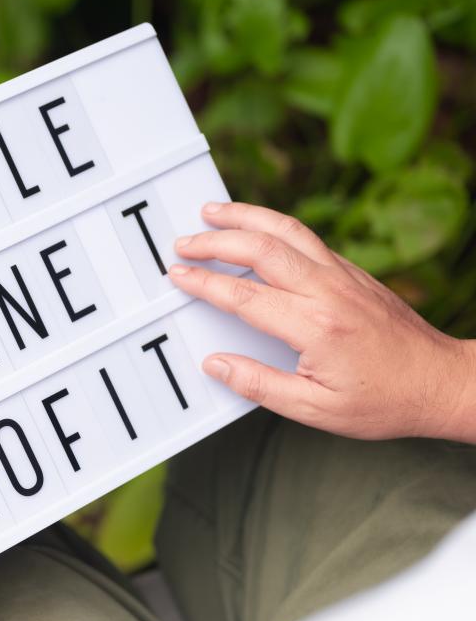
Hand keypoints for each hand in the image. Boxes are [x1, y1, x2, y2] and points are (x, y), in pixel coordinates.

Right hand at [168, 201, 475, 441]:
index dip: (205, 284)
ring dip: (245, 217)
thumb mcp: (315, 409)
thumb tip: (217, 365)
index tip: (179, 276)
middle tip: (184, 243)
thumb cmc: (384, 401)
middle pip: (261, 249)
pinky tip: (256, 228)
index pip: (245, 296)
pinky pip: (306, 238)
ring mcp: (343, 276)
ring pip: (286, 231)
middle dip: (215, 241)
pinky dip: (273, 226)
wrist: (441, 381)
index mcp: (316, 327)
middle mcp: (329, 292)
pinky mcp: (352, 272)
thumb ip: (259, 385)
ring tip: (213, 212)